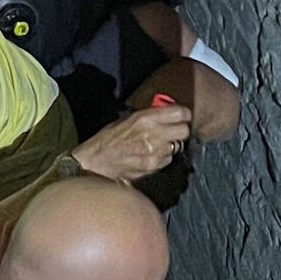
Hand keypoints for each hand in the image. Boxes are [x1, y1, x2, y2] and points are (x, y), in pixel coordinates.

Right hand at [72, 105, 191, 181]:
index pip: (180, 113)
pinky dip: (162, 157)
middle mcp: (154, 134)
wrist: (96, 164)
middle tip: (173, 131)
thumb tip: (164, 113)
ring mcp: (155, 152)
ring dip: (170, 145)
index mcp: (146, 118)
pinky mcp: (154, 166)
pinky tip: (150, 155)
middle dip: (180, 130)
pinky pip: (167, 159)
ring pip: (177, 146)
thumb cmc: (107, 141)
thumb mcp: (126, 120)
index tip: (182, 116)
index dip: (184, 114)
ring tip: (156, 145)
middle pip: (184, 131)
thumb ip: (148, 117)